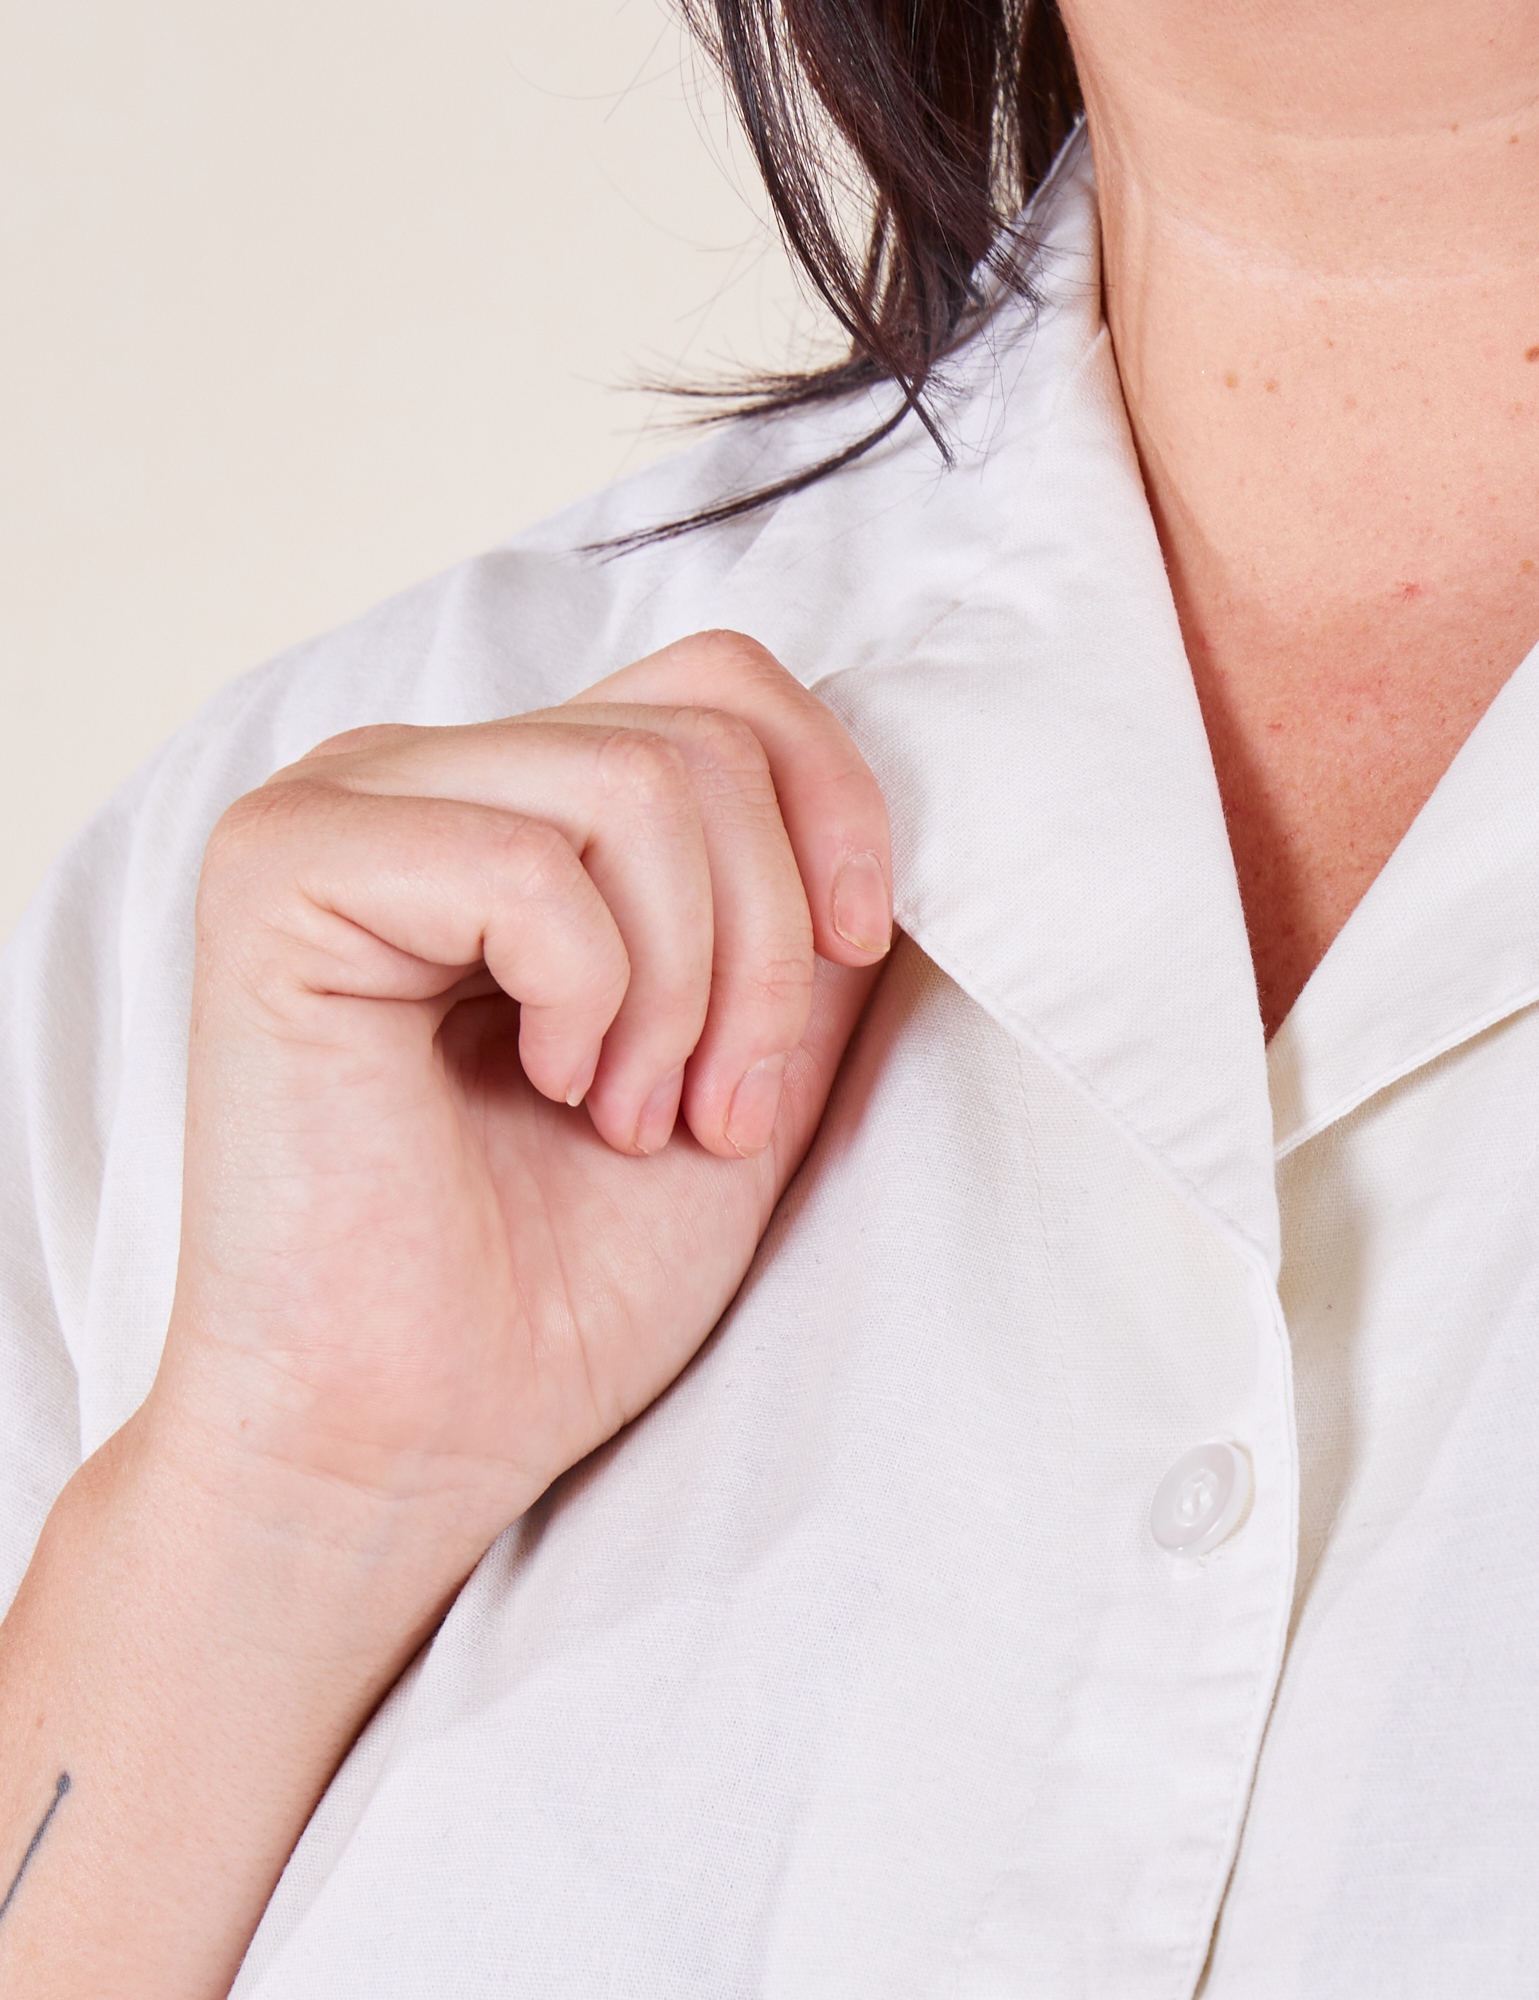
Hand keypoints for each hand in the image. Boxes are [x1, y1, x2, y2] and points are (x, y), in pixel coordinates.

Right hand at [149, 630, 892, 1577]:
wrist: (412, 1439)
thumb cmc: (563, 1279)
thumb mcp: (751, 1063)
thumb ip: (799, 917)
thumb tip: (884, 807)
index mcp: (515, 805)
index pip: (718, 687)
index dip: (830, 804)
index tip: (853, 955)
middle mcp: (419, 780)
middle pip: (699, 740)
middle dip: (764, 946)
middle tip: (710, 1107)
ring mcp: (338, 814)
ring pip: (636, 786)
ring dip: (686, 986)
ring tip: (627, 1114)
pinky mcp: (280, 878)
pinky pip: (528, 867)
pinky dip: (588, 997)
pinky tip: (543, 1088)